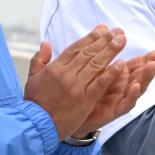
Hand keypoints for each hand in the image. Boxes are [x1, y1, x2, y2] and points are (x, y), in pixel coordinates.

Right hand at [23, 25, 127, 140]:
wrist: (35, 125)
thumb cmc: (34, 103)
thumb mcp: (32, 77)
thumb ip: (40, 59)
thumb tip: (45, 42)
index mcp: (55, 67)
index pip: (76, 48)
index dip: (91, 37)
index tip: (103, 29)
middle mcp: (66, 74)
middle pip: (88, 53)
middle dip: (105, 40)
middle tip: (118, 31)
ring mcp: (75, 86)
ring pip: (96, 64)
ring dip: (111, 51)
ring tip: (123, 40)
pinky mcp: (83, 100)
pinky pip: (99, 84)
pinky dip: (110, 73)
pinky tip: (121, 64)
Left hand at [72, 43, 154, 138]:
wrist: (73, 113)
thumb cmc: (86, 89)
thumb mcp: (96, 66)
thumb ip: (103, 50)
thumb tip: (105, 27)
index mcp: (124, 73)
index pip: (142, 61)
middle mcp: (126, 85)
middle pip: (144, 72)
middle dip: (154, 62)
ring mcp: (122, 98)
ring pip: (139, 86)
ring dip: (146, 76)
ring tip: (152, 65)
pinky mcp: (115, 111)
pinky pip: (126, 103)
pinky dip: (132, 95)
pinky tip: (136, 87)